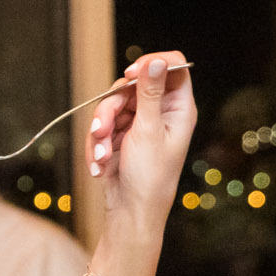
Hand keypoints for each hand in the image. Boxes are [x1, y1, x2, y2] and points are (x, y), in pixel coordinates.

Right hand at [86, 52, 195, 233]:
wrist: (130, 213)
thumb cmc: (149, 178)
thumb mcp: (147, 131)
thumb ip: (149, 93)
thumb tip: (157, 61)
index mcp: (178, 109)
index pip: (172, 66)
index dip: (151, 63)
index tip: (130, 75)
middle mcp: (160, 112)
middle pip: (131, 85)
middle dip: (111, 108)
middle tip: (102, 129)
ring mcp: (139, 123)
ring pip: (112, 105)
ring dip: (100, 130)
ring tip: (101, 155)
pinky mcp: (121, 135)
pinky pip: (102, 125)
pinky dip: (97, 144)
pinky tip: (100, 165)